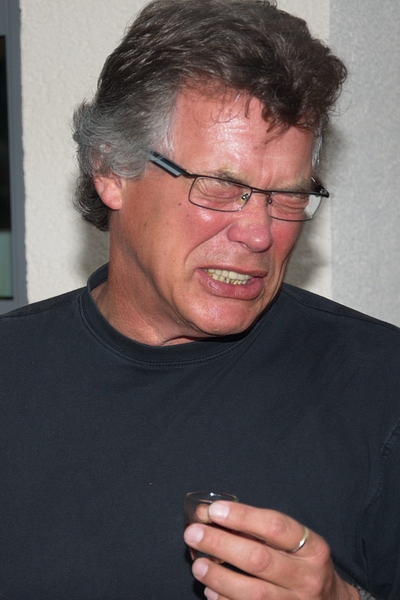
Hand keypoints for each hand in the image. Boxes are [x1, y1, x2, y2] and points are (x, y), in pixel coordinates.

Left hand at [183, 501, 358, 599]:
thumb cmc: (303, 565)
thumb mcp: (294, 542)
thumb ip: (258, 529)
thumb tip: (211, 515)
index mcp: (312, 547)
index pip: (276, 526)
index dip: (243, 516)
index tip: (215, 510)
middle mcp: (307, 577)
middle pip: (259, 559)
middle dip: (221, 544)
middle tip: (193, 534)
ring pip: (252, 593)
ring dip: (219, 577)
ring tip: (197, 564)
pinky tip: (210, 591)